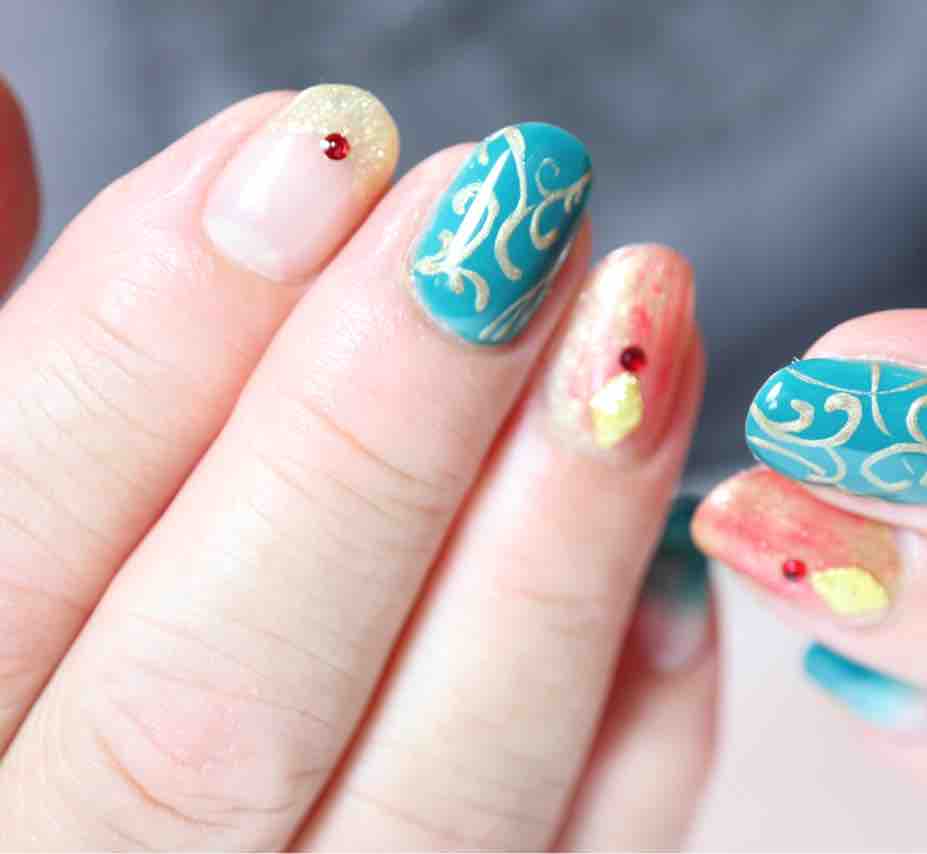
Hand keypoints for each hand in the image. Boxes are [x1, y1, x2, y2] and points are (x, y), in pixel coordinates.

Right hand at [0, 83, 712, 848]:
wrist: (136, 836)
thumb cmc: (45, 667)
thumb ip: (1, 371)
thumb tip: (0, 119)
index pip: (13, 548)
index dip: (157, 338)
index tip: (320, 150)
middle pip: (223, 700)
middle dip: (380, 433)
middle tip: (511, 222)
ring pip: (430, 799)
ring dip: (553, 554)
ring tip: (640, 334)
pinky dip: (639, 727)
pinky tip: (675, 569)